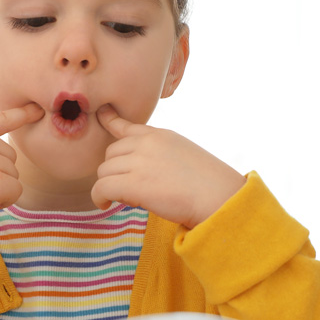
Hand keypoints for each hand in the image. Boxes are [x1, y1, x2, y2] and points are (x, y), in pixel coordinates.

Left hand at [91, 104, 244, 227]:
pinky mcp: (133, 183)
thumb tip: (138, 170)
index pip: (126, 125)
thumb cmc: (209, 184)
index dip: (109, 120)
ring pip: (104, 171)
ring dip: (109, 186)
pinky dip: (99, 198)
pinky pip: (101, 187)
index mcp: (160, 135)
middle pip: (110, 153)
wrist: (219, 197)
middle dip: (114, 170)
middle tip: (128, 187)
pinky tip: (106, 204)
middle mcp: (146, 144)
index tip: (101, 114)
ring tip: (125, 199)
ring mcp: (139, 162)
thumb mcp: (183, 154)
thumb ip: (159, 154)